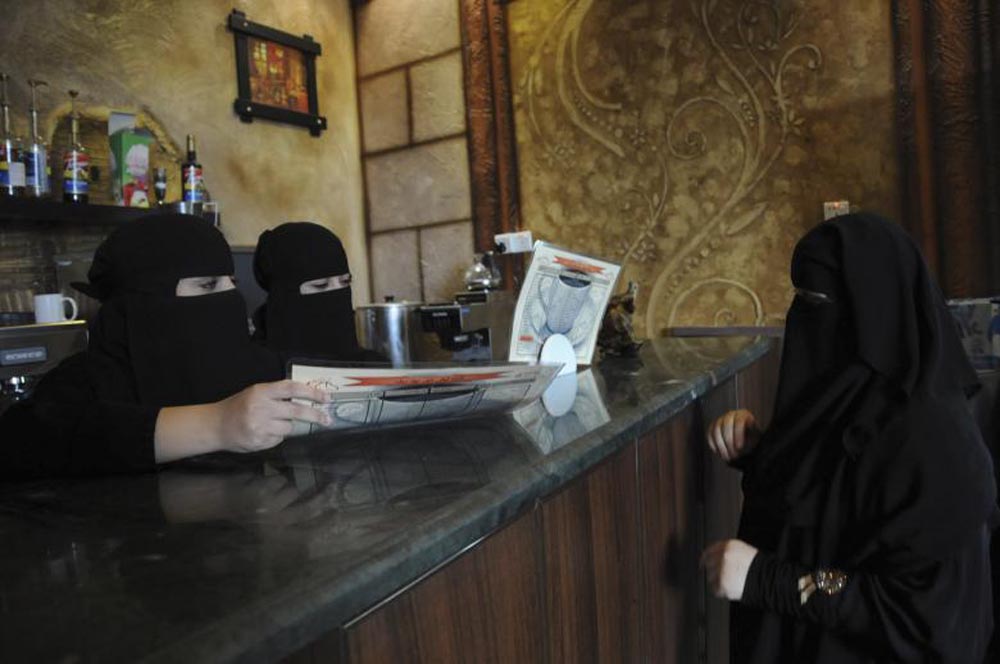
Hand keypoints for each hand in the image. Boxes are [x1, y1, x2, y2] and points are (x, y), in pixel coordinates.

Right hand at [214, 380, 330, 452]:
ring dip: (287, 427)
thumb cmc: (239, 407)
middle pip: (296, 410)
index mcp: (261, 391)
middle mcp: (261, 407)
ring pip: (289, 428)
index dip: (312, 392)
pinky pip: (279, 439)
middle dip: (315, 415)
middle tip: (327, 419)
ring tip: (272, 424)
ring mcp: (260, 426)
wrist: (215, 425)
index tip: (326, 398)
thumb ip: (277, 395)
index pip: (292, 388)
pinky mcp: (259, 441)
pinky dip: (276, 436)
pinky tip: (263, 432)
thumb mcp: (256, 393)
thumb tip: (307, 399)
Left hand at [701, 539, 758, 600]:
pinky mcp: (724, 584)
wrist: (769, 579)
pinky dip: (721, 592)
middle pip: (709, 564)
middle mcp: (724, 556)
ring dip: (718, 582)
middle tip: (721, 577)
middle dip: (713, 571)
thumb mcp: (744, 551)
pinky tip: (730, 589)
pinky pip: (716, 590)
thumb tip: (715, 559)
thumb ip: (728, 553)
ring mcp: (723, 570)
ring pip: (711, 578)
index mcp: (729, 546)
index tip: (702, 563)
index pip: (709, 550)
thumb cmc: (759, 567)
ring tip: (731, 583)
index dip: (705, 558)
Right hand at [706, 409, 759, 461]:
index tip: (739, 447)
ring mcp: (720, 420)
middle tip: (733, 455)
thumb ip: (753, 440)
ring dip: (721, 446)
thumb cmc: (753, 441)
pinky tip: (720, 454)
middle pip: (726, 424)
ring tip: (727, 457)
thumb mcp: (757, 439)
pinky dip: (714, 445)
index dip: (738, 434)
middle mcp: (731, 415)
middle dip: (729, 442)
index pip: (739, 421)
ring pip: (716, 430)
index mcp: (744, 415)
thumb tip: (749, 446)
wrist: (747, 442)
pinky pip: (710, 435)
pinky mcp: (712, 427)